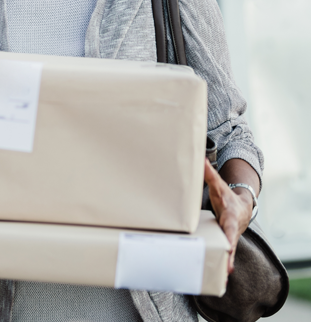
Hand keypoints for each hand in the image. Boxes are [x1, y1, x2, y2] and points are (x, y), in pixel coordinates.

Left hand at [205, 159, 253, 273]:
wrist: (241, 207)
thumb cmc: (225, 196)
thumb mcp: (217, 185)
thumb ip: (208, 173)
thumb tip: (199, 158)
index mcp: (229, 217)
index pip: (230, 227)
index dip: (229, 236)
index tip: (228, 246)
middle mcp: (231, 230)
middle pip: (230, 244)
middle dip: (229, 256)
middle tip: (227, 269)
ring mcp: (229, 238)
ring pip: (227, 254)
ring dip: (224, 266)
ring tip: (221, 282)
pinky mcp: (225, 244)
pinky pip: (222, 256)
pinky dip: (220, 266)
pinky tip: (217, 280)